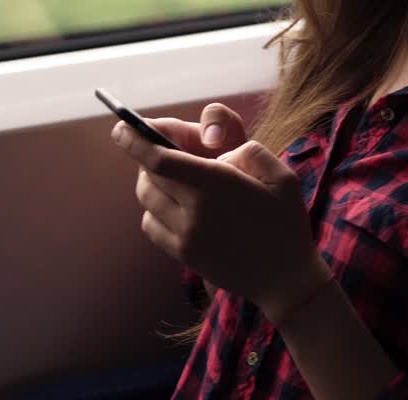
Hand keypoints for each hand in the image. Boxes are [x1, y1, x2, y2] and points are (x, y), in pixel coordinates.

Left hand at [111, 107, 328, 319]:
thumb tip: (218, 157)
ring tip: (168, 176)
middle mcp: (194, 212)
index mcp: (216, 186)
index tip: (121, 127)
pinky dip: (153, 210)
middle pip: (149, 177)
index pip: (159, 159)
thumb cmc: (286, 223)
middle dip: (146, 158)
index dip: (135, 141)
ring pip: (147, 200)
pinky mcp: (183, 255)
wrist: (285, 280)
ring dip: (150, 182)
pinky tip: (174, 206)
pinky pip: (151, 225)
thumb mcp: (281, 176)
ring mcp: (185, 237)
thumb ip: (248, 153)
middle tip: (157, 150)